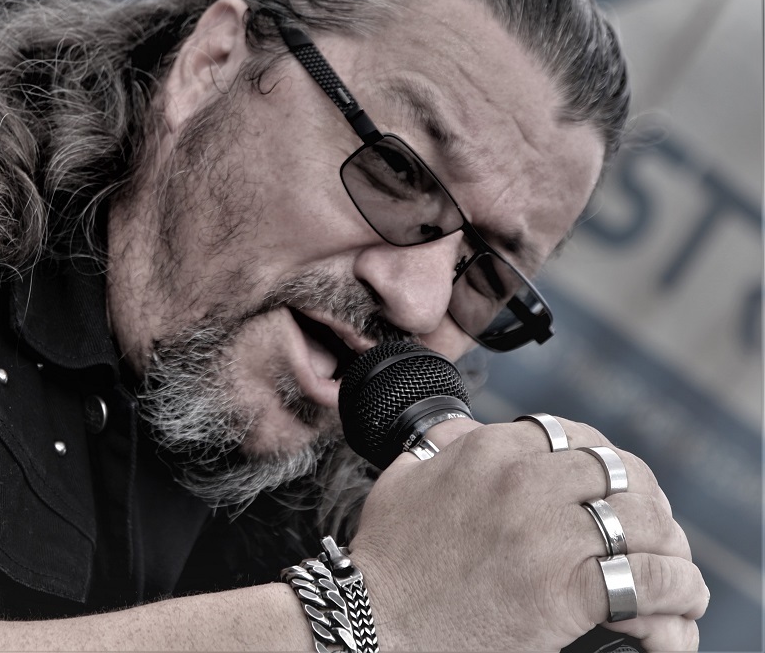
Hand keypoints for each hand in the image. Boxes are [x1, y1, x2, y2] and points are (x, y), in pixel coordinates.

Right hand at [347, 417, 707, 651]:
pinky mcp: (564, 591)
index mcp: (489, 450)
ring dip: (669, 548)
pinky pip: (649, 581)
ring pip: (647, 523)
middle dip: (647, 501)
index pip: (575, 437)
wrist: (375, 621)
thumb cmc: (387, 558)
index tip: (612, 487)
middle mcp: (523, 482)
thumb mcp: (405, 477)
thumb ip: (444, 445)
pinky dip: (676, 592)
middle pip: (620, 474)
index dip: (604, 462)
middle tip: (651, 530)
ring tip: (672, 570)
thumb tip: (466, 429)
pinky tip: (677, 605)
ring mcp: (546, 536)